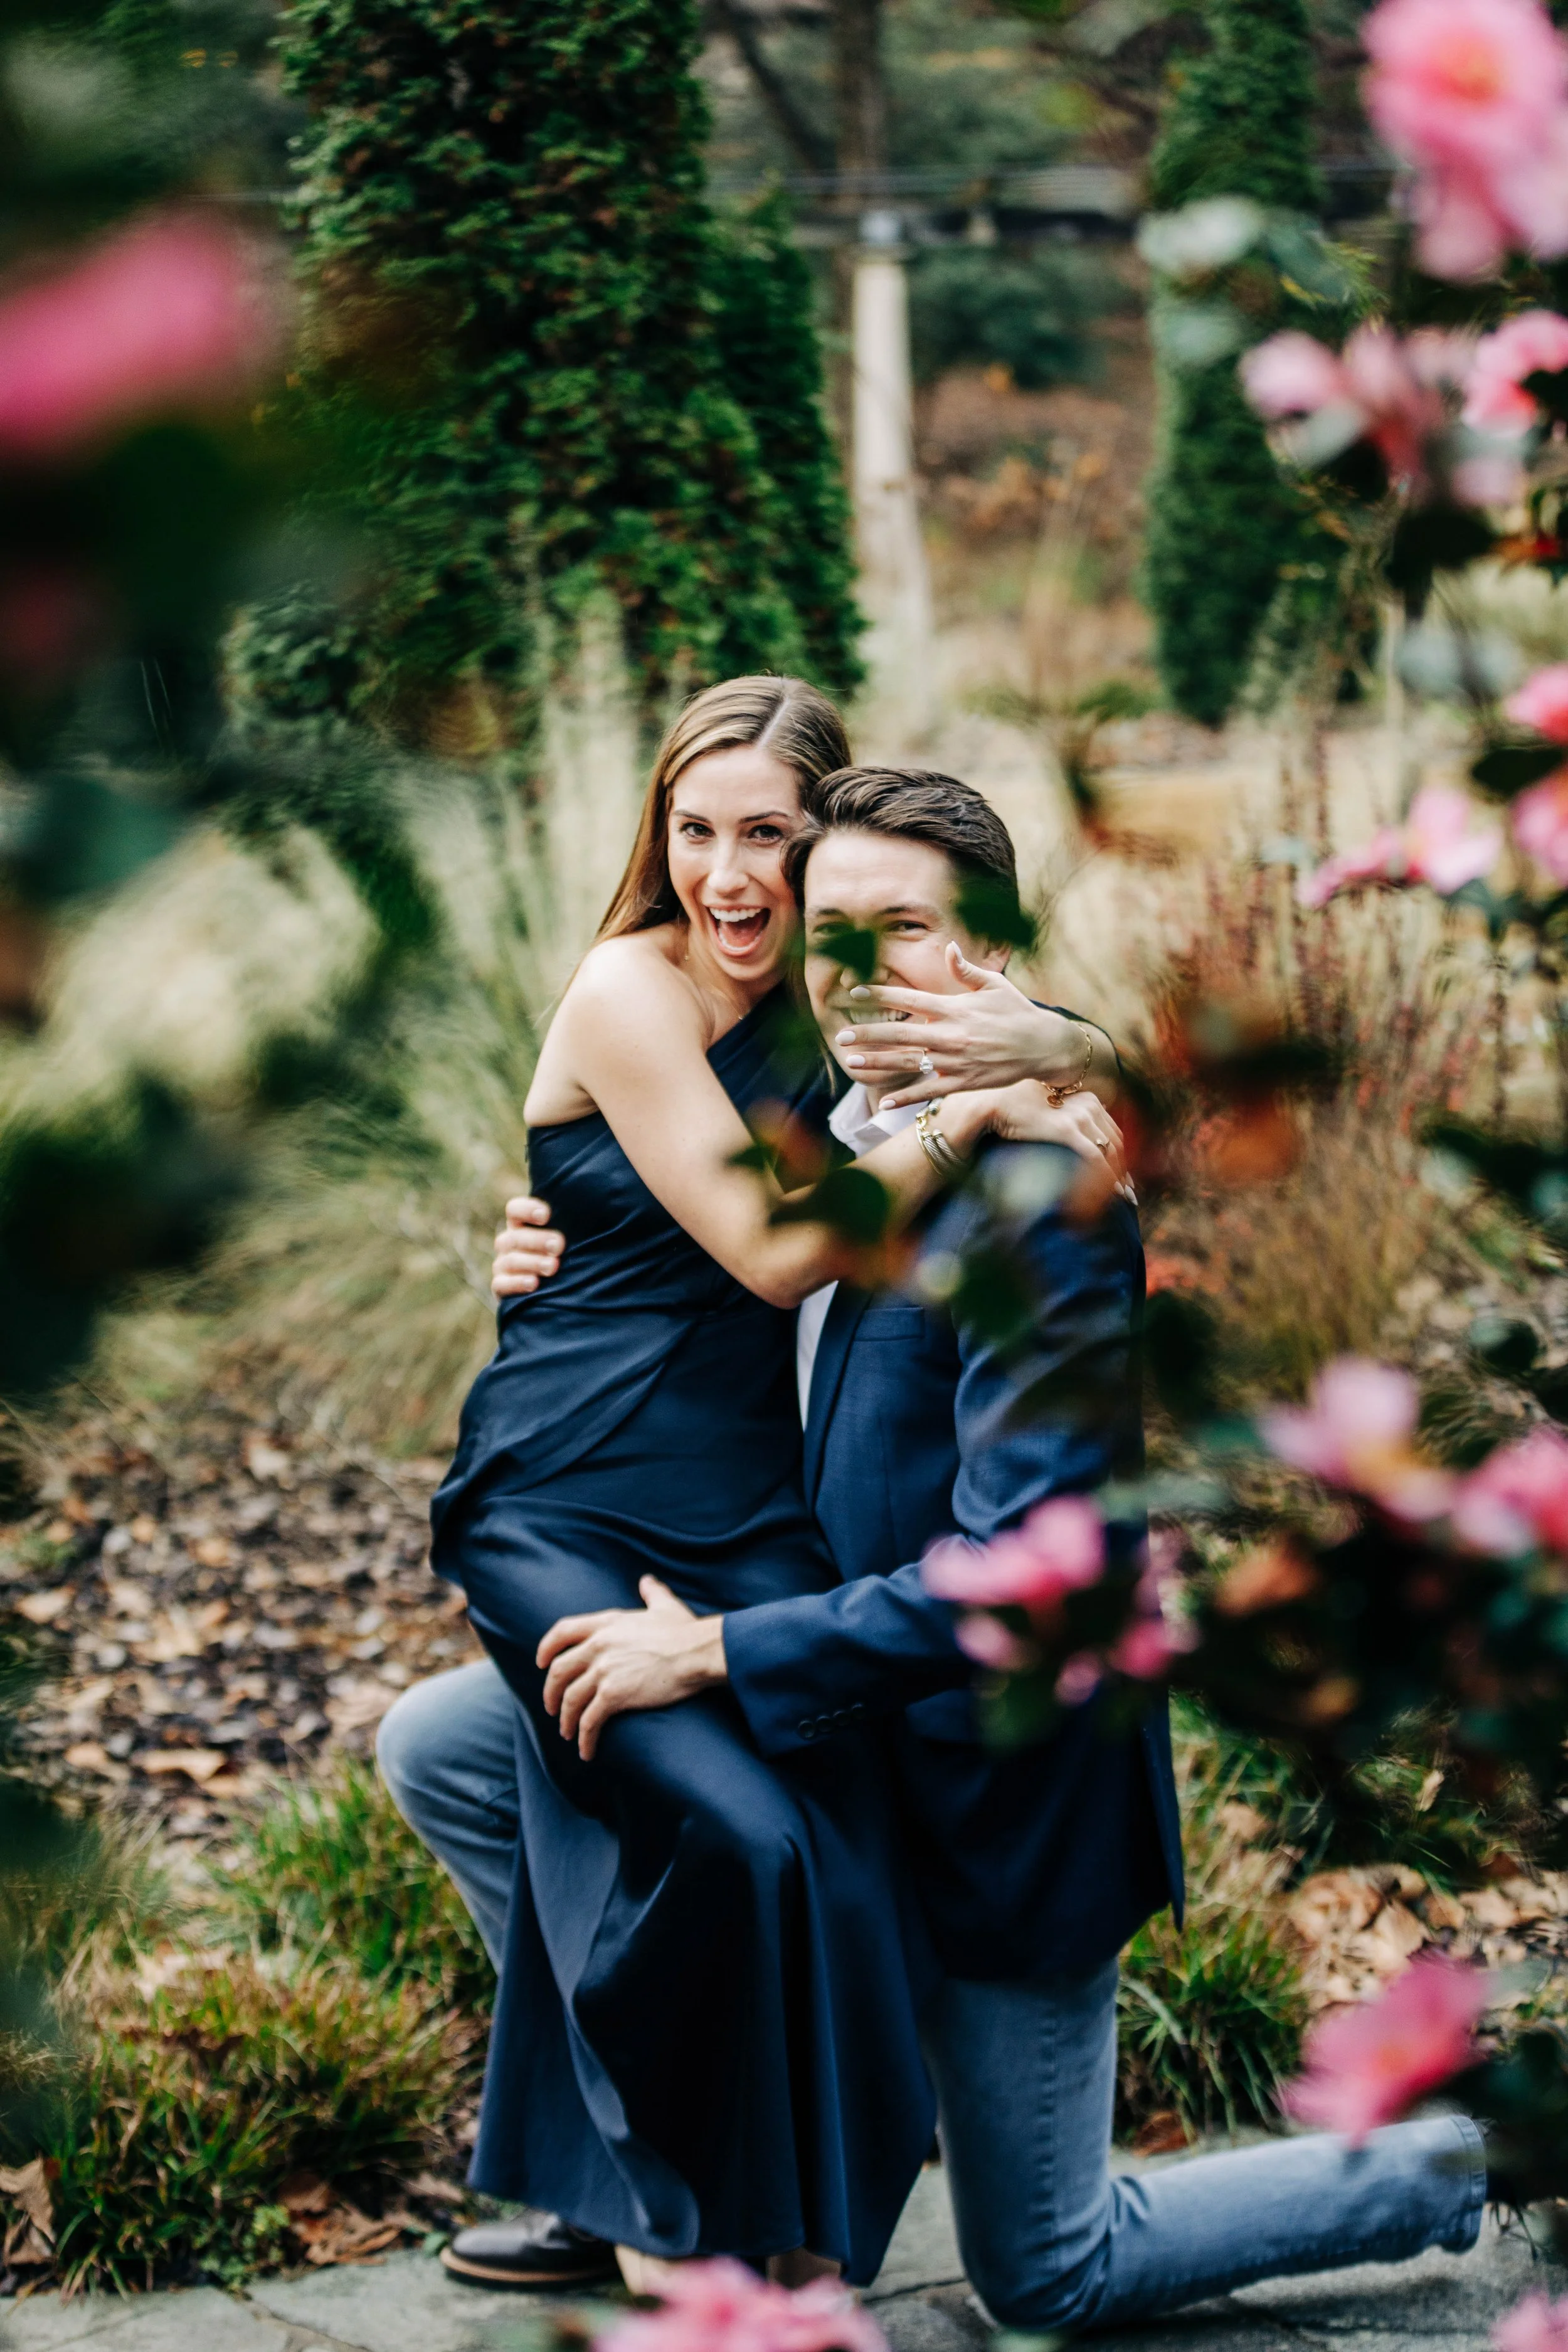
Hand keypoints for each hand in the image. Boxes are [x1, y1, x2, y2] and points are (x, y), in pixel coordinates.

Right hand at [493, 1194, 564, 1298]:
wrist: (554, 1292)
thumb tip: (600, 1210)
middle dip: (537, 1240)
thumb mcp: (568, 1237)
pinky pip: (502, 1284)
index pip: (515, 1210)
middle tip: (559, 1246)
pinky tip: (533, 1284)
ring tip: (553, 1266)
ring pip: (511, 1260)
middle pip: (515, 1237)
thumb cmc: (566, 1255)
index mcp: (521, 1224)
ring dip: (532, 1262)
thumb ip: (572, 1225)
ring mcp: (502, 1264)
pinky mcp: (501, 1286)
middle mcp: (509, 1242)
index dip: (527, 1210)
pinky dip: (517, 1283)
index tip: (546, 1215)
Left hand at [536, 1575, 727, 1758]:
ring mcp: (604, 1670)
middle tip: (552, 1708)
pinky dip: (584, 1738)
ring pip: (570, 1700)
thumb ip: (651, 1592)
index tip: (540, 1663)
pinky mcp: (614, 1695)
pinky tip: (587, 1751)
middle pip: (559, 1671)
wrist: (698, 1652)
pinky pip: (590, 1721)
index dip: (546, 1648)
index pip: (562, 1631)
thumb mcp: (664, 1605)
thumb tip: (647, 1581)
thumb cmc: (686, 1631)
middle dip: (550, 1693)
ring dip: (566, 1720)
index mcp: (606, 1623)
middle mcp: (598, 1645)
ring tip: (569, 1734)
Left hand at [834, 946, 1104, 1110]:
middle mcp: (951, 1034)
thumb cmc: (1018, 1012)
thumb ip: (966, 970)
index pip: (909, 999)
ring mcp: (956, 1060)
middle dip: (868, 1033)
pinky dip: (906, 1096)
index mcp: (955, 1007)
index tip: (855, 994)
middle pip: (900, 1033)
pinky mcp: (963, 1082)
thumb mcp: (995, 984)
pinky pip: (929, 1091)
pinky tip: (883, 1101)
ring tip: (852, 1060)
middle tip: (841, 1033)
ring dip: (877, 1061)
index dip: (880, 996)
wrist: (1044, 1046)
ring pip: (909, 1062)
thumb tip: (949, 948)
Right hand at [984, 1081, 1135, 1204]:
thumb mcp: (1053, 1110)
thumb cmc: (1018, 1111)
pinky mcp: (1067, 1129)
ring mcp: (1079, 1116)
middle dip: (1126, 1169)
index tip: (1126, 1175)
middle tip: (1131, 1192)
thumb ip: (1069, 1119)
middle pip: (1117, 1142)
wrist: (995, 1107)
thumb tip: (1078, 1137)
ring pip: (1110, 1151)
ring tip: (1125, 1198)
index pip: (1114, 1131)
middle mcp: (1089, 1104)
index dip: (1123, 1155)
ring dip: (1120, 1177)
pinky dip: (1107, 1176)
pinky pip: (1095, 1156)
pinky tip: (1112, 1193)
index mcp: (1088, 1099)